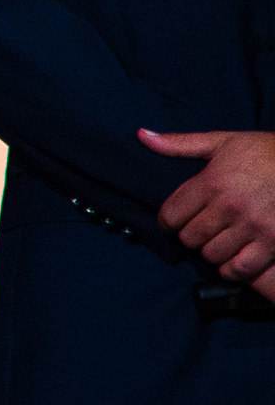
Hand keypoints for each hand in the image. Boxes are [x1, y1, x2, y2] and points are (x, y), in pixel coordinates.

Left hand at [143, 129, 274, 284]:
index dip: (167, 222)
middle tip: (200, 231)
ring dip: (211, 252)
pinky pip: (240, 269)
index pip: (171, 215)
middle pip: (190, 238)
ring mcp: (253, 227)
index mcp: (212, 182)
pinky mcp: (273, 243)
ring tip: (218, 242)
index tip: (174, 222)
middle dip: (190, 236)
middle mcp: (229, 206)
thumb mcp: (223, 142)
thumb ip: (180, 143)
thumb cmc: (265, 152)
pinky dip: (232, 269)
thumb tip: (143, 136)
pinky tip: (235, 258)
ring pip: (212, 255)